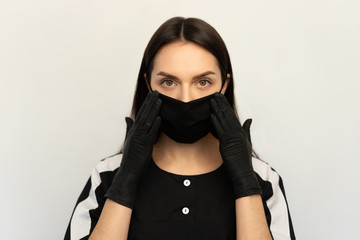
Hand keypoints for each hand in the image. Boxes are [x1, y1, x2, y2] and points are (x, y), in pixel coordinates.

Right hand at [105, 90, 161, 208]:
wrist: (129, 171)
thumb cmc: (131, 157)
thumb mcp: (129, 139)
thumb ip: (129, 128)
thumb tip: (127, 117)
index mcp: (134, 130)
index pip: (141, 113)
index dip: (147, 103)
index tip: (152, 95)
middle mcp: (136, 132)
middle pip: (144, 114)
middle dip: (150, 102)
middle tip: (156, 92)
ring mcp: (139, 138)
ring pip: (147, 121)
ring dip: (153, 110)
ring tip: (159, 100)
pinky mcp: (144, 145)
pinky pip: (150, 133)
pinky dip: (154, 125)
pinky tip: (159, 118)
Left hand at [210, 92, 260, 198]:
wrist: (243, 173)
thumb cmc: (243, 160)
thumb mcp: (247, 142)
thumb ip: (247, 129)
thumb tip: (249, 119)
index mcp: (241, 132)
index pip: (232, 116)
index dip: (226, 106)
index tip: (221, 98)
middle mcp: (238, 133)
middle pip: (228, 115)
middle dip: (222, 104)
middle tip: (216, 94)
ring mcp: (233, 138)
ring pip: (224, 121)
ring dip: (217, 110)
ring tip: (212, 101)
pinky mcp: (228, 144)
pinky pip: (221, 131)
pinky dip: (216, 122)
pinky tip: (212, 115)